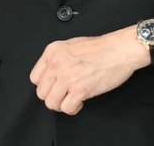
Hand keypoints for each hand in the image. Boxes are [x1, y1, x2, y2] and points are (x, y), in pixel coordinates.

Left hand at [28, 26, 149, 115]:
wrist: (119, 50)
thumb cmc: (100, 47)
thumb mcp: (70, 45)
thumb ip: (57, 59)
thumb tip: (51, 74)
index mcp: (53, 52)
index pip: (34, 77)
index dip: (45, 85)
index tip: (53, 87)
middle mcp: (57, 64)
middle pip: (41, 92)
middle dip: (53, 97)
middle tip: (63, 95)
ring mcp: (67, 77)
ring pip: (51, 103)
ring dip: (61, 105)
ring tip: (71, 100)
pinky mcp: (80, 89)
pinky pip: (67, 107)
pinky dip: (73, 108)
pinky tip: (80, 102)